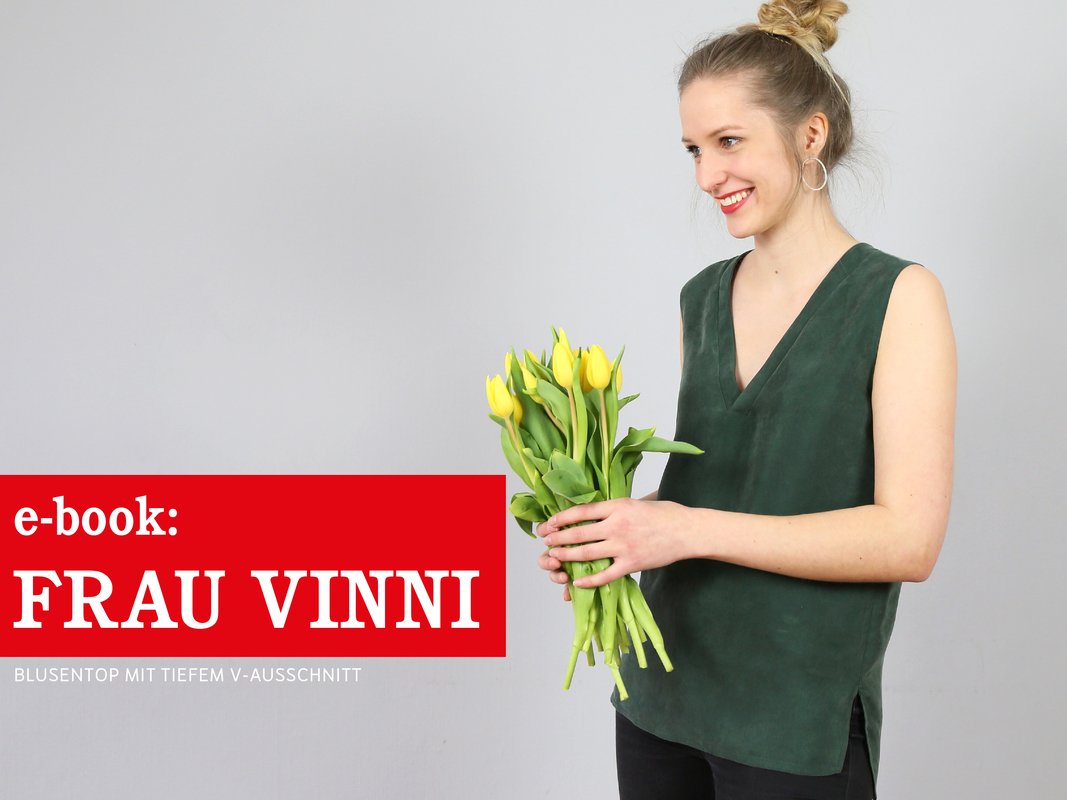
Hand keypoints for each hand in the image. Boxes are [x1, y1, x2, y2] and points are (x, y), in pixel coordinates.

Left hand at [536, 498, 691, 588]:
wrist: (689, 531)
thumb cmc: (667, 514)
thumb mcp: (639, 502)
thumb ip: (618, 507)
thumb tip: (599, 509)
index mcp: (618, 506)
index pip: (582, 511)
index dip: (562, 518)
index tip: (550, 522)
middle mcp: (617, 525)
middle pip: (579, 533)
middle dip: (558, 538)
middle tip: (546, 541)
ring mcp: (624, 546)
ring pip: (586, 553)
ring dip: (567, 556)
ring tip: (554, 558)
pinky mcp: (632, 564)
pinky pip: (605, 574)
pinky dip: (589, 580)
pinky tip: (578, 581)